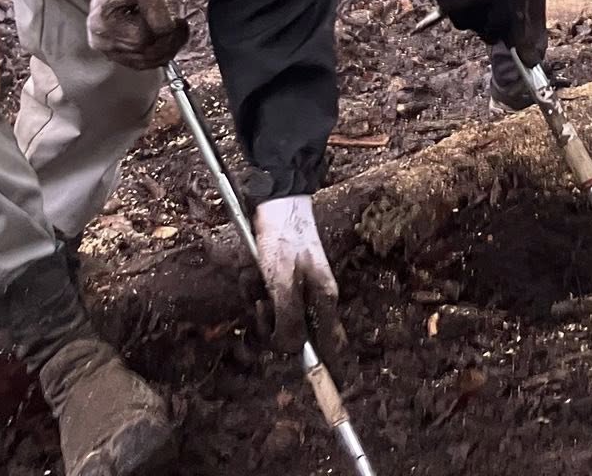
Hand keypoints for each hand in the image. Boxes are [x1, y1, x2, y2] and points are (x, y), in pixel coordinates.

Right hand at [83, 0, 188, 68]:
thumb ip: (155, 5)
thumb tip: (166, 29)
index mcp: (103, 20)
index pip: (140, 38)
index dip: (164, 31)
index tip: (178, 20)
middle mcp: (101, 39)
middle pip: (143, 53)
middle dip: (168, 41)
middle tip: (181, 26)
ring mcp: (108, 49)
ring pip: (145, 62)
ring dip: (166, 50)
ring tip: (176, 32)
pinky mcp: (117, 55)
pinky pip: (142, 63)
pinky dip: (158, 55)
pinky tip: (166, 40)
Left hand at [253, 195, 343, 360]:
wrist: (277, 200)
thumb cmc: (284, 238)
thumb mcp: (283, 282)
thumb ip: (288, 319)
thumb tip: (291, 350)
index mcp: (324, 301)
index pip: (333, 346)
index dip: (333, 370)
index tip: (340, 392)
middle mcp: (314, 298)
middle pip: (293, 333)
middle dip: (269, 323)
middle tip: (260, 304)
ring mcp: (299, 288)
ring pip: (276, 315)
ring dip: (258, 302)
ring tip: (253, 280)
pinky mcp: (283, 278)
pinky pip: (267, 297)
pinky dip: (254, 287)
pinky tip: (251, 272)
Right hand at [420, 0, 528, 50]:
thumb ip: (511, 3)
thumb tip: (517, 35)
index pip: (516, 20)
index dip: (519, 40)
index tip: (524, 56)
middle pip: (496, 30)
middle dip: (492, 33)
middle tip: (487, 28)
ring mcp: (474, 1)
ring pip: (477, 28)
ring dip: (474, 22)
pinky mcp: (454, 6)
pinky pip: (461, 23)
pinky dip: (460, 17)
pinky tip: (458, 0)